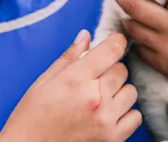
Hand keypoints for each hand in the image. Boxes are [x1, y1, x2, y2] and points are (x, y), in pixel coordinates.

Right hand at [0, 31, 141, 141]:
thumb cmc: (32, 116)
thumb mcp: (45, 80)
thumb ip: (69, 56)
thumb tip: (86, 36)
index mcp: (76, 79)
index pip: (111, 50)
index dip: (117, 41)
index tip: (116, 41)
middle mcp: (95, 97)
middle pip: (122, 69)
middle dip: (111, 68)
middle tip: (96, 77)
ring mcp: (105, 119)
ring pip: (131, 91)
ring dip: (119, 90)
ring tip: (102, 97)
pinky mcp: (112, 139)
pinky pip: (135, 116)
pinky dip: (126, 113)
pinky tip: (109, 113)